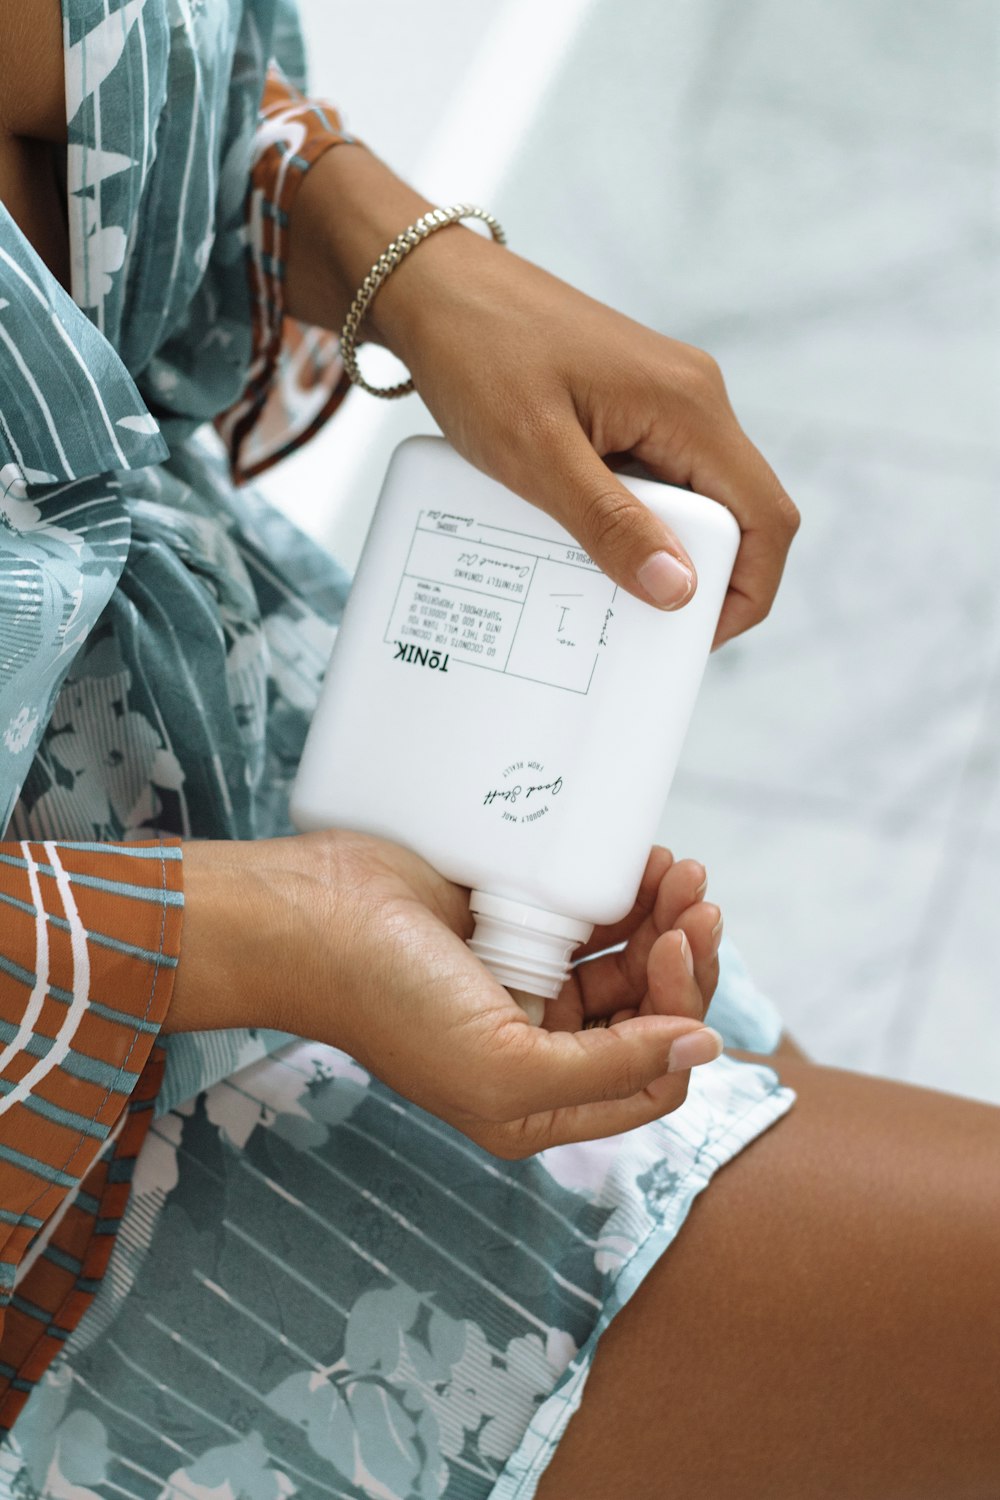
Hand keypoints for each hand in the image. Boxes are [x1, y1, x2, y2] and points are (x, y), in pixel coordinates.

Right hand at [171, 833, 724, 1157]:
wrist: (313, 915)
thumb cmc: (391, 1003)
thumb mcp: (504, 1067)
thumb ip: (610, 1070)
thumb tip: (704, 1049)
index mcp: (536, 1104)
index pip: (650, 1077)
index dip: (680, 1017)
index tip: (673, 949)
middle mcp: (542, 1050)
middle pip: (654, 1016)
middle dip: (687, 960)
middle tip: (699, 904)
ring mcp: (532, 983)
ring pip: (635, 962)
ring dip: (670, 920)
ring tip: (685, 873)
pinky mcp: (519, 925)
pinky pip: (598, 917)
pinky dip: (632, 894)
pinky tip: (648, 864)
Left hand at [288, 147, 797, 646]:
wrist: (426, 287)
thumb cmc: (476, 351)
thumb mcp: (536, 453)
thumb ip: (609, 521)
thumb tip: (677, 589)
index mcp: (689, 405)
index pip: (765, 516)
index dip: (745, 590)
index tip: (691, 640)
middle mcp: (691, 399)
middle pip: (733, 516)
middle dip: (694, 576)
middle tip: (630, 621)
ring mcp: (661, 401)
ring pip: (690, 501)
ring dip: (654, 549)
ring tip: (594, 582)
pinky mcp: (627, 407)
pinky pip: (650, 479)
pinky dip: (624, 519)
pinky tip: (572, 537)